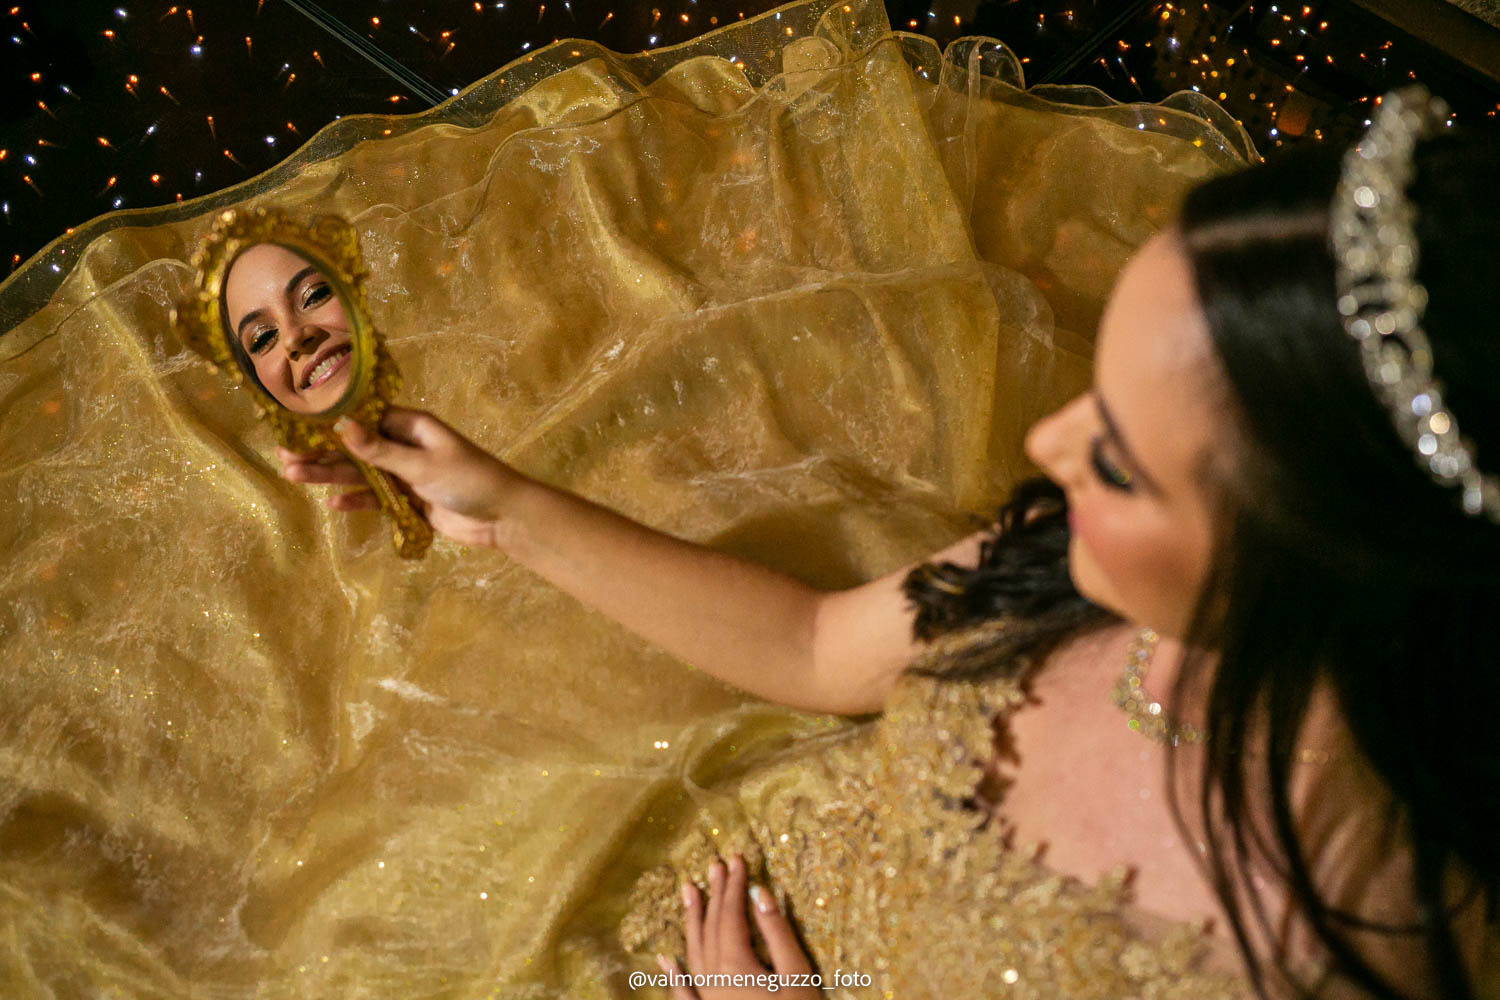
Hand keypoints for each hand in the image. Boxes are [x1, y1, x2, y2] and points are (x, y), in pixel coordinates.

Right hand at [275, 405, 516, 549]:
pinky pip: (377, 498)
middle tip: (283, 456)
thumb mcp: (423, 464)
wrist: (503, 517)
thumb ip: (381, 451)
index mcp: (411, 425)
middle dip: (322, 451)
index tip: (296, 424)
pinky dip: (357, 501)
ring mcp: (406, 474)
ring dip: (331, 475)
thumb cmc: (469, 480)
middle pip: (356, 447)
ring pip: (362, 473)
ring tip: (293, 476)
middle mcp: (405, 446)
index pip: (363, 417)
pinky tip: (333, 505)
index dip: (329, 422)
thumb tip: (342, 426)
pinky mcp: (410, 500)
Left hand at [657, 853, 820, 999]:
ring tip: (688, 890)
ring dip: (692, 920)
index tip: (736, 858)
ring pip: (693, 952)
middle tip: (715, 864)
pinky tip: (666, 959)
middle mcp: (713, 979)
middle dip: (715, 894)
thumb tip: (759, 892)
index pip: (731, 913)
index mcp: (736, 965)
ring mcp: (707, 999)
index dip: (733, 885)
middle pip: (711, 926)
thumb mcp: (798, 975)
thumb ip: (777, 932)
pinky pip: (684, 992)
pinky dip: (674, 974)